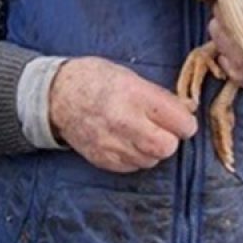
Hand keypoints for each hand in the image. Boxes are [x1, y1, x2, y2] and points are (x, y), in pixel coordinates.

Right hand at [49, 57, 197, 172]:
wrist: (56, 96)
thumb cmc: (95, 80)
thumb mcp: (130, 76)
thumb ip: (159, 97)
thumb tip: (186, 110)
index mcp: (135, 96)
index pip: (179, 122)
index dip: (185, 121)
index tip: (181, 118)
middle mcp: (124, 122)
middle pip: (167, 147)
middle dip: (171, 139)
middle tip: (163, 128)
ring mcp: (112, 144)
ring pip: (152, 160)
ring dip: (153, 150)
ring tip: (141, 133)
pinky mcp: (103, 159)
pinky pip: (133, 166)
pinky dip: (136, 157)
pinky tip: (127, 141)